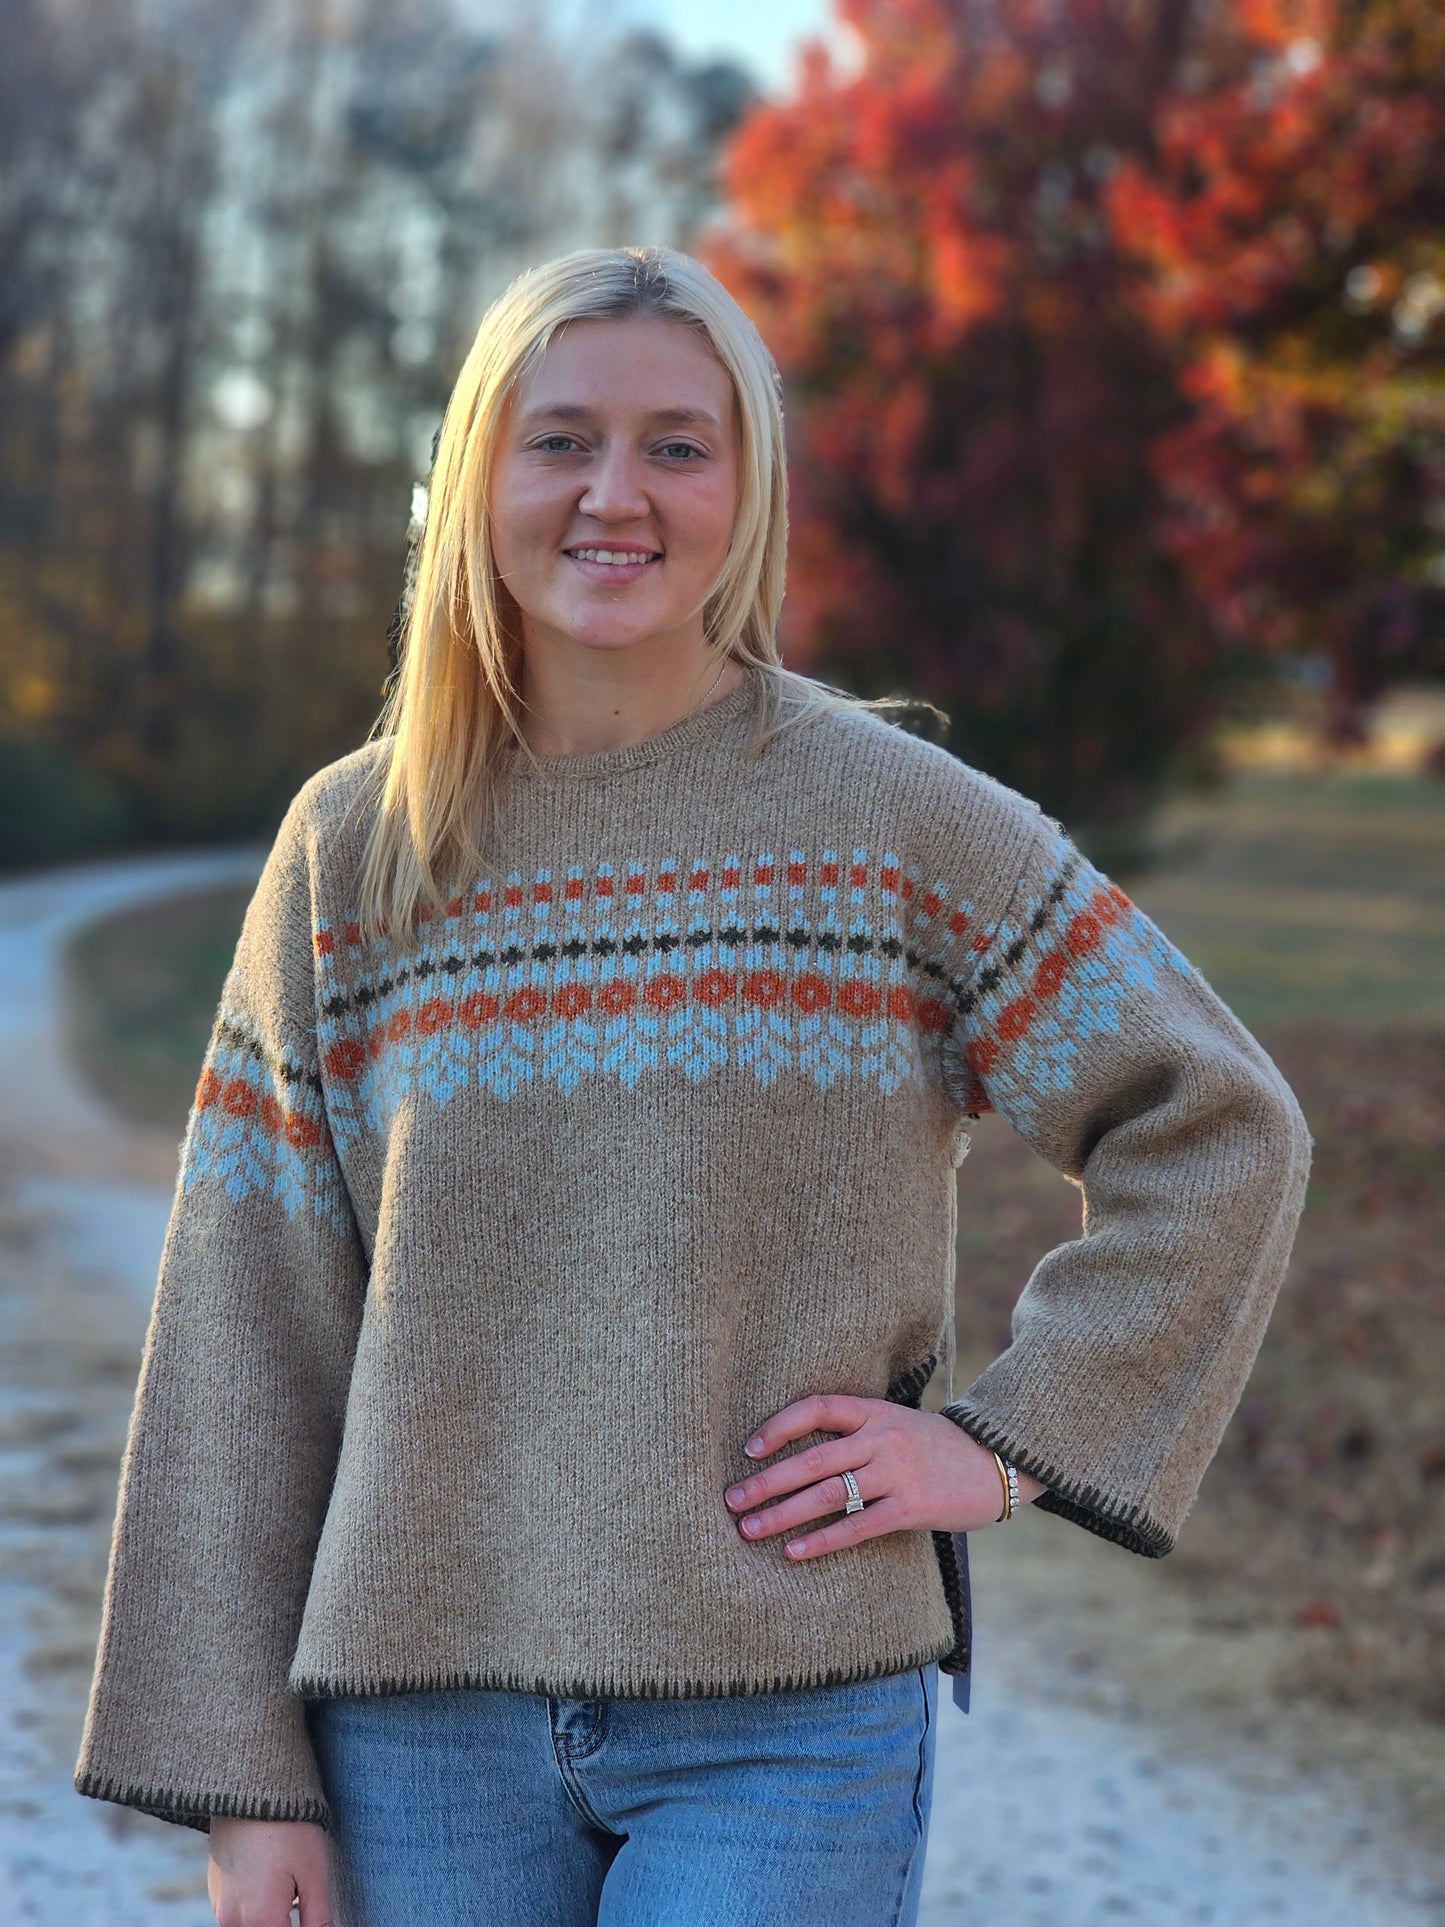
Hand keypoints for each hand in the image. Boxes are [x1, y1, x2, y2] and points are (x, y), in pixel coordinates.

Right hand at [207, 1816, 333, 1926]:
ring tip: (287, 1884)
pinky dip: (255, 1906)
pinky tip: (270, 1878)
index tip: (312, 1912)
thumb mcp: (314, 1874)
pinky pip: (237, 1913)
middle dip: (286, 1921)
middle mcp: (233, 1920)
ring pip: (250, 1926)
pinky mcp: (214, 1891)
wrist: (251, 1789)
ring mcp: (219, 1906)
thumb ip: (318, 1918)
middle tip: (299, 1894)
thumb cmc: (290, 1829)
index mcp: (261, 1919)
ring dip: (269, 1918)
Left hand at [724, 1394, 1043, 1560]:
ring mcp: (898, 1472)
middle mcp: (883, 1438)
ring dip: (783, 1514)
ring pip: (828, 1494)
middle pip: (813, 1459)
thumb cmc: (936, 1449)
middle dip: (766, 1481)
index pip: (818, 1408)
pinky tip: (794, 1552)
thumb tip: (798, 1454)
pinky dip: (822, 1540)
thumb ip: (857, 1434)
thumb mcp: (897, 1425)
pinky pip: (858, 1527)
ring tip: (749, 1529)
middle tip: (730, 1499)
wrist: (997, 1464)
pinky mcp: (912, 1507)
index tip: (749, 1448)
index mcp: (876, 1412)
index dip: (780, 1425)